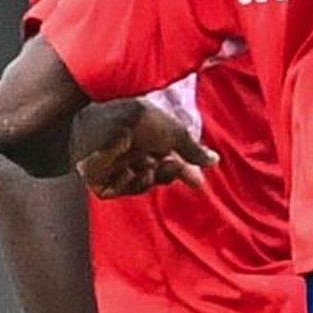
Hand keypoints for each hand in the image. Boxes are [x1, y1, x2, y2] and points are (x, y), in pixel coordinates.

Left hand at [72, 101, 217, 198]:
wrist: (102, 125)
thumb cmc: (138, 121)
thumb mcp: (173, 133)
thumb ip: (192, 149)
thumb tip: (215, 160)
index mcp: (146, 136)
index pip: (169, 158)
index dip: (184, 171)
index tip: (198, 182)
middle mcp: (130, 151)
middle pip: (156, 173)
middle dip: (169, 175)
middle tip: (178, 171)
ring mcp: (113, 165)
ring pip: (139, 184)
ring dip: (148, 180)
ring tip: (150, 169)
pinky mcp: (97, 179)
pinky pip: (117, 191)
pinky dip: (125, 184)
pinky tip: (125, 171)